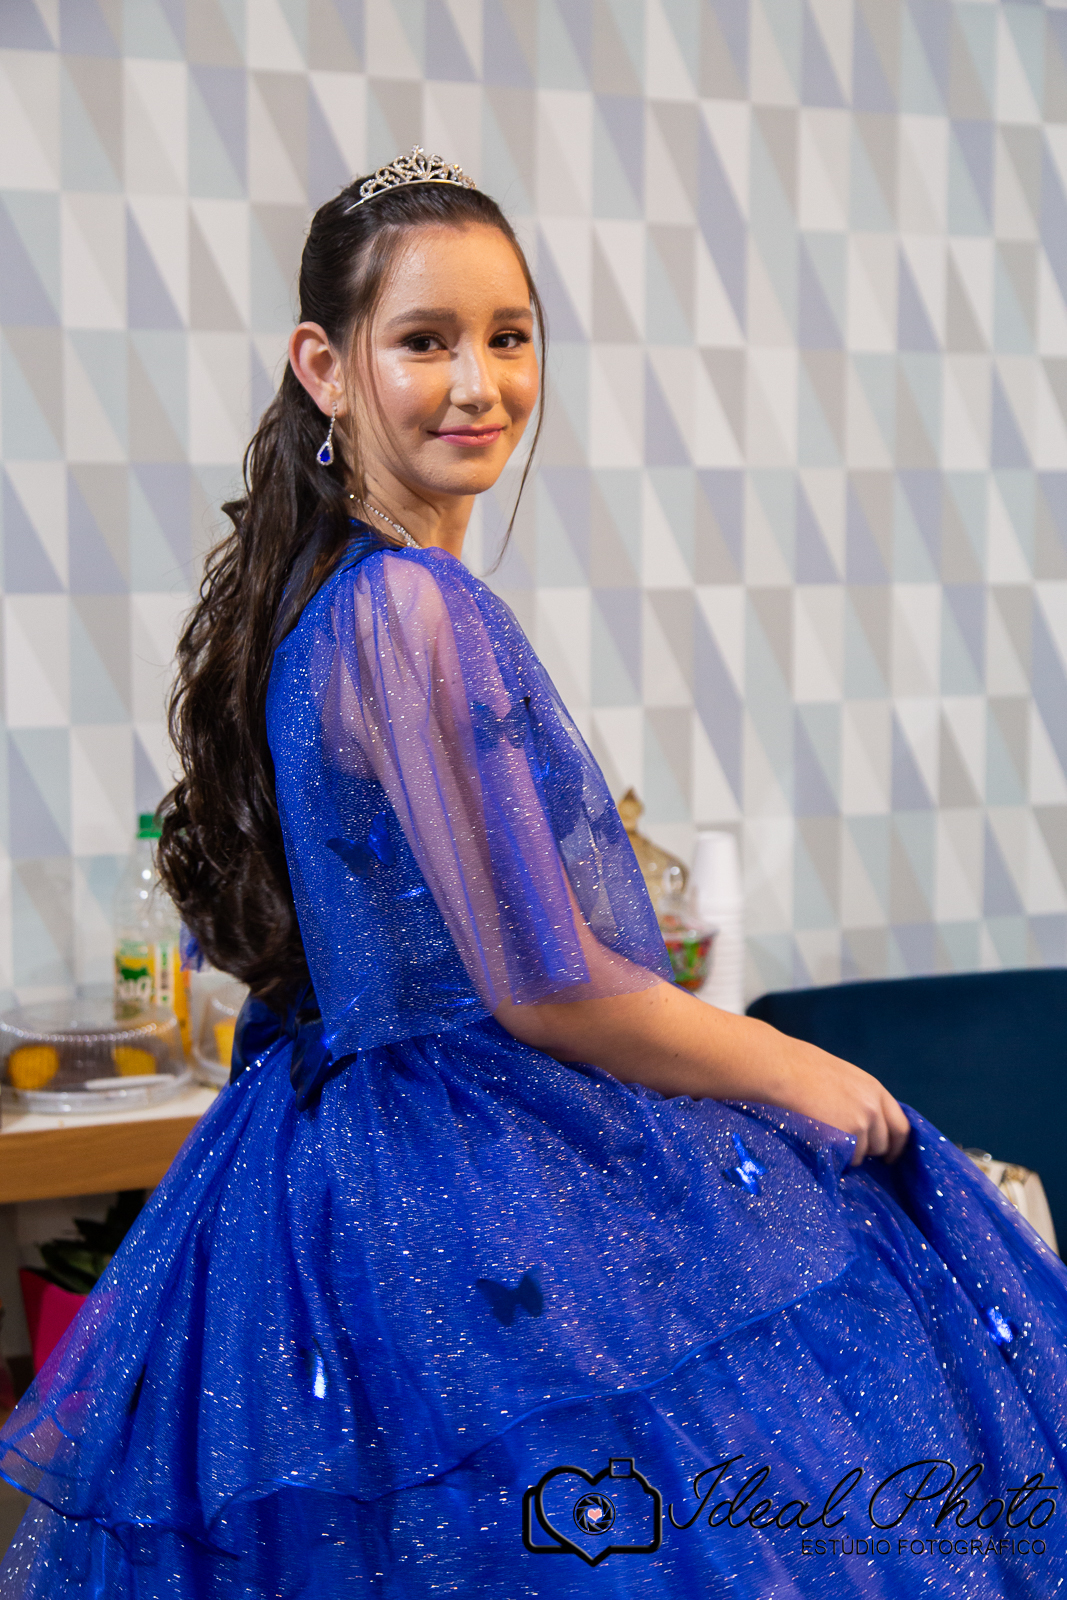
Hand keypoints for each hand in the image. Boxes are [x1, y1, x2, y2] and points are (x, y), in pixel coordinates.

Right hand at [772, 1035, 910, 1166]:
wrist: (780, 1070)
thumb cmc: (803, 1068)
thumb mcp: (845, 1078)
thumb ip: (862, 1099)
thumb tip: (868, 1125)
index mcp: (875, 1091)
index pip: (901, 1128)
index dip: (896, 1146)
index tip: (888, 1157)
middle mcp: (872, 1110)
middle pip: (881, 1146)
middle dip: (867, 1151)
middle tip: (845, 1146)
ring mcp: (857, 1126)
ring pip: (859, 1156)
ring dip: (846, 1154)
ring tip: (824, 1137)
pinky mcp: (840, 1140)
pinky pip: (842, 1160)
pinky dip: (832, 1158)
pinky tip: (817, 1141)